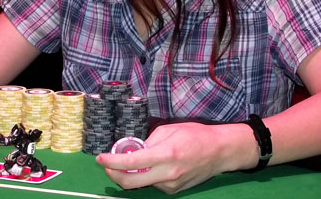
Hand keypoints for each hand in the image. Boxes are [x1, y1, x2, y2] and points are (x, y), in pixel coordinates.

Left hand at [96, 122, 255, 193]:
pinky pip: (153, 185)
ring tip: (137, 160)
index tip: (101, 158)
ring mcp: (171, 185)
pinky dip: (147, 176)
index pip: (131, 162)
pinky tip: (154, 166)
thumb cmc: (196, 135)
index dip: (111, 162)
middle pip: (130, 182)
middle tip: (108, 166)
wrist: (220, 151)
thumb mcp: (170, 130)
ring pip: (142, 183)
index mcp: (166, 154)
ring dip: (133, 174)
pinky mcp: (174, 191)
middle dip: (114, 175)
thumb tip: (132, 149)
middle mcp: (168, 173)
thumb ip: (148, 141)